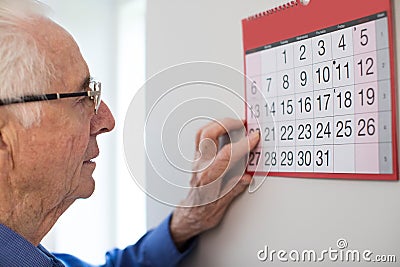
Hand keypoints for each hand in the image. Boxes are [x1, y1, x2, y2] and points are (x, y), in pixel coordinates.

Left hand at [170, 118, 259, 249]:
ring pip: (203, 132)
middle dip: (227, 124)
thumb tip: (246, 177)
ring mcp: (197, 160)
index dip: (243, 144)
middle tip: (243, 124)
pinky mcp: (196, 158)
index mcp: (208, 178)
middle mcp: (200, 166)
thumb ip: (234, 189)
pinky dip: (213, 129)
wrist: (190, 215)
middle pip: (209, 135)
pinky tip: (224, 130)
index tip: (254, 138)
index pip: (226, 155)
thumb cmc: (204, 212)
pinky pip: (201, 137)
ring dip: (219, 124)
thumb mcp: (223, 206)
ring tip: (235, 123)